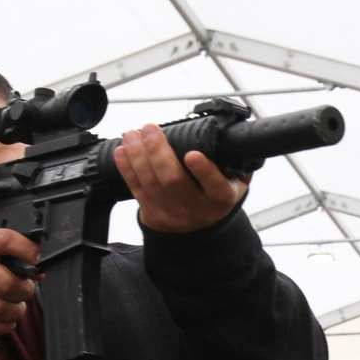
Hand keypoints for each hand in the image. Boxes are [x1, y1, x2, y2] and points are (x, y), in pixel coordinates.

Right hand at [0, 227, 39, 334]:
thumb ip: (16, 251)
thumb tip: (37, 272)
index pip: (7, 241)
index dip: (28, 252)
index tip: (35, 261)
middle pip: (7, 285)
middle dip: (25, 292)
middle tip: (24, 291)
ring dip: (16, 311)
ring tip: (15, 306)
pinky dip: (3, 326)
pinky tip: (5, 319)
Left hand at [114, 123, 248, 232]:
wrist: (201, 230)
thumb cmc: (215, 196)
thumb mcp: (237, 182)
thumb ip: (236, 161)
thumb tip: (232, 134)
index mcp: (221, 199)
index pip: (216, 187)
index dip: (204, 171)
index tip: (193, 154)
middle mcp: (197, 210)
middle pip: (173, 181)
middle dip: (158, 151)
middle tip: (150, 129)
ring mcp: (173, 215)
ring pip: (151, 183)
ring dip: (138, 155)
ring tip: (133, 134)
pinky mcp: (153, 217)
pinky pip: (136, 190)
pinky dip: (127, 168)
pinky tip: (123, 151)